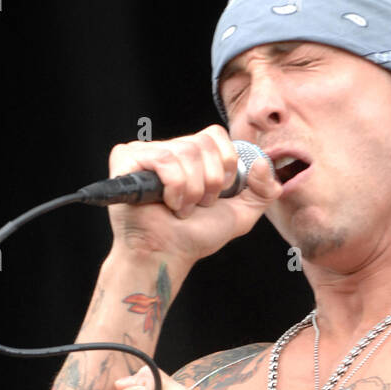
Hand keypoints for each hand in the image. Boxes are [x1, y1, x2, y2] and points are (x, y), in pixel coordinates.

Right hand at [107, 124, 280, 264]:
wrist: (168, 254)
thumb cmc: (196, 236)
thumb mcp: (241, 214)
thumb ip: (263, 190)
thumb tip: (265, 162)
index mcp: (193, 155)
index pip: (216, 135)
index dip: (225, 165)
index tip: (218, 194)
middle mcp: (169, 149)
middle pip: (203, 143)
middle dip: (210, 183)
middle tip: (197, 205)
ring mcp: (146, 152)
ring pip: (185, 152)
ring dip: (191, 190)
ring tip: (181, 209)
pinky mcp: (126, 158)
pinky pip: (163, 159)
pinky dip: (173, 187)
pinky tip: (166, 204)